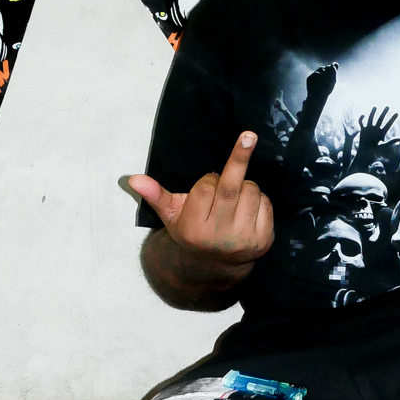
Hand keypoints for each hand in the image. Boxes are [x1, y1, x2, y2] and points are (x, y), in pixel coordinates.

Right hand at [129, 132, 273, 277]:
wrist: (218, 264)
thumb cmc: (193, 231)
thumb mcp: (171, 216)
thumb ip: (156, 195)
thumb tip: (133, 179)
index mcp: (194, 229)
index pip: (205, 188)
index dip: (208, 180)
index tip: (208, 186)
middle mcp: (219, 236)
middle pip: (231, 188)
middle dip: (239, 158)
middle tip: (248, 135)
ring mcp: (243, 239)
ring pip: (251, 191)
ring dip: (245, 185)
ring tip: (234, 200)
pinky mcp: (263, 241)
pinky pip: (265, 204)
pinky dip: (259, 199)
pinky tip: (248, 209)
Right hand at [355, 104, 396, 155]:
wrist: (365, 152)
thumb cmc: (375, 150)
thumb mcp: (384, 145)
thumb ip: (391, 141)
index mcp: (382, 132)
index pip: (388, 124)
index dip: (392, 119)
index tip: (397, 113)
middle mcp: (376, 129)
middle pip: (381, 119)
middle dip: (384, 113)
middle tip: (387, 106)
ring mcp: (369, 128)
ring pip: (371, 118)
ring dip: (373, 113)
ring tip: (375, 107)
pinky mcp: (363, 129)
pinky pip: (361, 122)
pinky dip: (361, 119)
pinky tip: (363, 115)